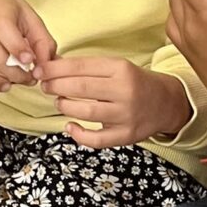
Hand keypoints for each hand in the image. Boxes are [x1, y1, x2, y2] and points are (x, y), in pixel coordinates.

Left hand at [35, 55, 191, 149]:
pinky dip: (78, 134)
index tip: (40, 71)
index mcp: (121, 69)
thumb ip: (87, 68)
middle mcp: (125, 91)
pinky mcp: (126, 135)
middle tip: (45, 86)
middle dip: (55, 86)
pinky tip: (70, 126)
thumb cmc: (134, 83)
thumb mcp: (116, 67)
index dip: (55, 69)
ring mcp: (126, 115)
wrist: (166, 103)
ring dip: (64, 106)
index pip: (80, 66)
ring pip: (85, 112)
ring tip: (59, 102)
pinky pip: (96, 140)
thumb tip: (51, 66)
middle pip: (80, 88)